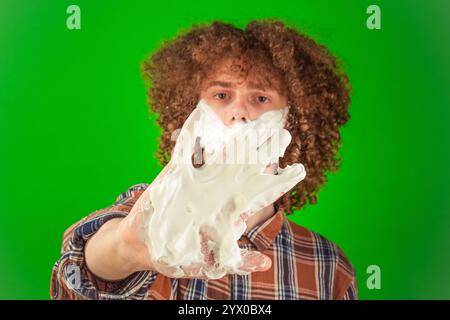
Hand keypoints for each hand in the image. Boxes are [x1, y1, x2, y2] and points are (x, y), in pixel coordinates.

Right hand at [120, 102, 305, 278]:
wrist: (149, 247)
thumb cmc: (183, 256)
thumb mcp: (216, 262)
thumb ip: (241, 262)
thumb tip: (267, 264)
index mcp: (232, 208)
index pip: (262, 190)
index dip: (281, 180)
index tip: (300, 169)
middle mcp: (219, 190)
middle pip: (249, 164)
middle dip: (267, 150)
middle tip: (285, 135)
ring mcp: (199, 179)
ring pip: (223, 152)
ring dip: (238, 137)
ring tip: (253, 123)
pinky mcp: (176, 173)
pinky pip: (184, 148)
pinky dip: (190, 131)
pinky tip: (199, 113)